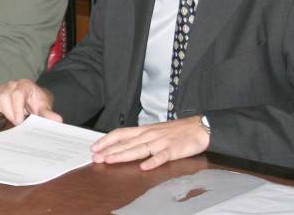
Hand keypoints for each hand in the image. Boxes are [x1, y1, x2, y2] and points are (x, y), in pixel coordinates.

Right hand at [0, 79, 61, 124]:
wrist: (33, 99)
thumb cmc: (37, 102)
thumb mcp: (44, 108)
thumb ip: (48, 114)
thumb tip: (57, 120)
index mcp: (25, 85)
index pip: (17, 94)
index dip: (17, 108)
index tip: (19, 121)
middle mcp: (12, 85)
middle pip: (4, 96)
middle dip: (10, 112)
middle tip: (17, 123)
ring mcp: (2, 89)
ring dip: (4, 112)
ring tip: (13, 118)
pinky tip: (4, 115)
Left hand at [90, 116, 210, 170]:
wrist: (199, 128)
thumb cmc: (176, 131)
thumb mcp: (154, 131)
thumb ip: (139, 138)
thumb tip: (122, 144)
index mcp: (144, 130)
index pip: (121, 134)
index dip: (107, 140)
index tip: (94, 147)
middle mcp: (149, 135)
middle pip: (126, 143)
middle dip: (109, 150)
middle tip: (95, 157)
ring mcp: (161, 142)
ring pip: (139, 149)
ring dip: (124, 155)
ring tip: (111, 160)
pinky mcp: (173, 150)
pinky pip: (162, 156)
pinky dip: (153, 162)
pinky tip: (145, 167)